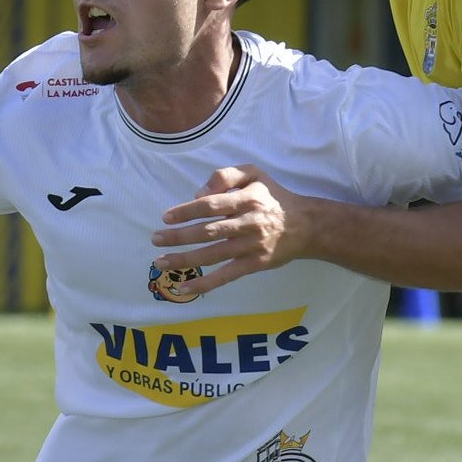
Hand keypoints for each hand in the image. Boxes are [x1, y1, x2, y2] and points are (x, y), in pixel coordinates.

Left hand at [152, 165, 318, 297]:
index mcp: (247, 199)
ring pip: (213, 255)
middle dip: (179, 236)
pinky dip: (205, 284)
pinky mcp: (255, 264)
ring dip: (185, 259)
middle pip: (208, 231)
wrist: (306, 225)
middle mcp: (248, 223)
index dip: (186, 212)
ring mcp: (251, 246)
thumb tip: (198, 193)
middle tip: (155, 238)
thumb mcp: (254, 174)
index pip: (210, 205)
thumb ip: (226, 175)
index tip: (166, 217)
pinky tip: (184, 288)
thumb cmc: (274, 197)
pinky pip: (226, 276)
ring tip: (161, 261)